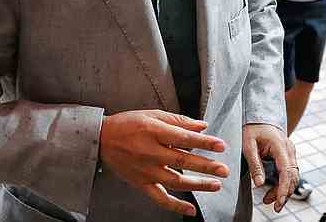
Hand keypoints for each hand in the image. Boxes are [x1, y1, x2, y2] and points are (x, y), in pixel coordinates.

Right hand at [99, 110, 227, 216]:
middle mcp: (150, 152)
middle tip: (224, 170)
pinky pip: (160, 198)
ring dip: (198, 185)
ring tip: (216, 185)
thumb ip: (178, 121)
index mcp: (154, 131)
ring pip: (175, 181)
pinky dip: (176, 205)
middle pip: (182, 160)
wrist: (102, 140)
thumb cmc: (128, 124)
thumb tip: (202, 126)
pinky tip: (191, 210)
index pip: (184, 138)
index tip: (220, 145)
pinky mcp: (141, 183)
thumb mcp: (152, 114)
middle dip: (206, 166)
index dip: (204, 142)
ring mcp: (146, 170)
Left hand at [242, 124, 297, 212]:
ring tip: (267, 201)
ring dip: (283, 190)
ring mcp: (289, 153)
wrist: (258, 118)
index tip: (278, 202)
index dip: (284, 188)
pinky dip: (281, 185)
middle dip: (285, 193)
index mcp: (280, 146)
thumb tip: (259, 184)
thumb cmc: (252, 129)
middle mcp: (289, 150)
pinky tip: (271, 193)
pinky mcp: (287, 157)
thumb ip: (255, 164)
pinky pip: (288, 173)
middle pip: (292, 176)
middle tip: (274, 207)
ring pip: (292, 177)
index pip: (287, 171)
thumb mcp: (248, 145)